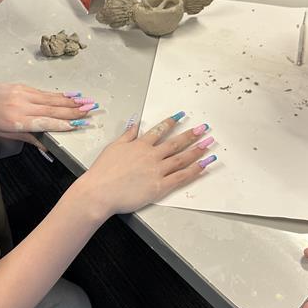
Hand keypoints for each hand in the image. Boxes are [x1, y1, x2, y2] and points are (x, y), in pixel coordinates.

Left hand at [0, 84, 97, 148]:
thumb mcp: (7, 135)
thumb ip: (30, 138)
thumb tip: (48, 146)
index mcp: (15, 121)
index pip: (44, 122)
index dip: (62, 123)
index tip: (77, 124)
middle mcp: (20, 105)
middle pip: (51, 109)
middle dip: (73, 110)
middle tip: (89, 111)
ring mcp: (21, 93)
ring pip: (50, 98)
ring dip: (70, 100)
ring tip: (85, 102)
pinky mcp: (21, 86)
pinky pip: (43, 91)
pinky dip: (58, 94)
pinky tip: (70, 94)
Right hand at [80, 114, 213, 216]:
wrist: (99, 192)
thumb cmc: (102, 172)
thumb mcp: (113, 147)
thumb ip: (127, 135)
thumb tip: (134, 123)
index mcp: (140, 145)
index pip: (160, 130)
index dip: (171, 122)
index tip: (181, 115)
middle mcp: (151, 155)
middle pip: (175, 143)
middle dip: (191, 134)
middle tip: (204, 128)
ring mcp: (157, 171)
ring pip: (181, 158)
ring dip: (197, 150)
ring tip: (208, 143)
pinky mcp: (159, 186)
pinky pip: (181, 177)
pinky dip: (194, 171)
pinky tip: (203, 165)